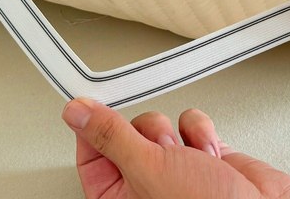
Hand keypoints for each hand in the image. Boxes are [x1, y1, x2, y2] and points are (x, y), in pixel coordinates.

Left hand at [62, 98, 289, 198]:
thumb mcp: (148, 170)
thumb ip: (112, 137)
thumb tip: (77, 113)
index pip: (90, 156)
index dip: (91, 127)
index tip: (91, 102)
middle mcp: (146, 187)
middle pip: (128, 134)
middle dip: (149, 132)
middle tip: (161, 147)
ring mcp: (177, 171)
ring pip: (162, 125)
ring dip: (179, 134)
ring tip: (193, 158)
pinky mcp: (204, 156)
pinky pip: (191, 124)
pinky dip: (202, 133)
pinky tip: (212, 155)